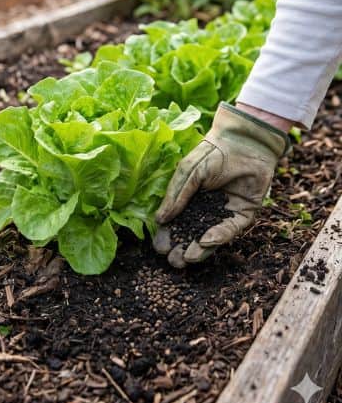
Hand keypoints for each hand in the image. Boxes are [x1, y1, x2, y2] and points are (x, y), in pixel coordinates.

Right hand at [153, 102, 289, 267]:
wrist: (244, 143)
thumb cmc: (212, 153)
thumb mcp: (187, 172)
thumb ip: (176, 195)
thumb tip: (160, 220)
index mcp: (190, 198)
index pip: (176, 222)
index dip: (168, 235)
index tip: (159, 247)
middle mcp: (206, 209)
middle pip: (192, 233)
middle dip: (182, 247)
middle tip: (172, 260)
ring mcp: (225, 212)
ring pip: (210, 236)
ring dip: (200, 248)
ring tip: (187, 259)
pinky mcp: (244, 214)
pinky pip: (231, 229)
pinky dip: (219, 236)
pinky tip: (206, 242)